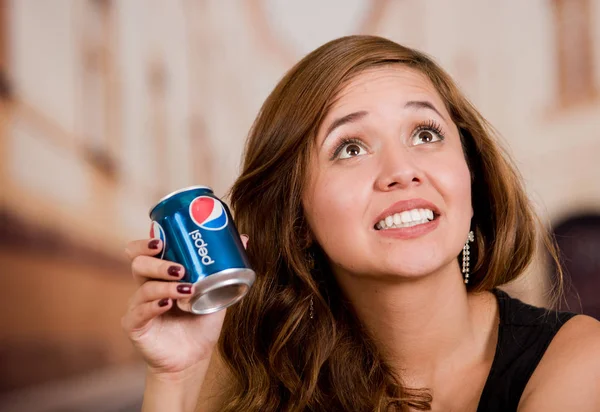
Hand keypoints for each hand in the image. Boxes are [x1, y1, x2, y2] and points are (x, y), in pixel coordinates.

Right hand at [121, 236, 246, 377]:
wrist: (194, 356)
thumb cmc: (200, 322)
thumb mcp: (215, 291)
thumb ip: (224, 267)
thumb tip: (244, 238)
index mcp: (161, 274)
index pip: (144, 251)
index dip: (147, 243)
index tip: (162, 241)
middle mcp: (146, 286)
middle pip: (139, 264)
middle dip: (159, 263)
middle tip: (180, 268)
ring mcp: (138, 305)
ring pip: (144, 288)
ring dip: (165, 286)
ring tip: (186, 290)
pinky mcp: (135, 326)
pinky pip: (139, 312)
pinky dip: (154, 306)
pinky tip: (168, 304)